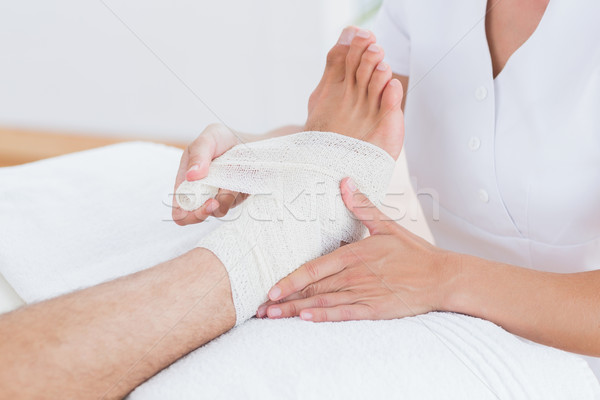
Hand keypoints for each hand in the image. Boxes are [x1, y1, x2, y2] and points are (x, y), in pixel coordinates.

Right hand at [172, 123, 248, 224]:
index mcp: (186, 181)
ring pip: (218, 211)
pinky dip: (238, 192)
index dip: (185, 214)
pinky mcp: (234, 200)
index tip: (198, 204)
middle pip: (196, 217)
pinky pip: (234, 205)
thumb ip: (198, 153)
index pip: (179, 210)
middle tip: (215, 202)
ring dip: (226, 196)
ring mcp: (218, 198)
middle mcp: (200, 193)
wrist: (252, 143)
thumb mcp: (210, 137)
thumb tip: (191, 176)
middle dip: (204, 212)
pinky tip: (241, 178)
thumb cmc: (225, 139)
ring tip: (233, 176)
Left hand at [256, 178, 458, 321]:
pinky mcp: (376, 309)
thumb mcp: (387, 225)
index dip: (290, 279)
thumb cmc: (414, 252)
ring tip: (272, 317)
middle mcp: (356, 274)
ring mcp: (365, 293)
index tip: (270, 288)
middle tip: (259, 308)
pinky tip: (305, 320)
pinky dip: (325, 317)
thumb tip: (345, 181)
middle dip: (285, 299)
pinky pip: (346, 314)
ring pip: (324, 303)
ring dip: (296, 310)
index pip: (315, 268)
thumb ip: (362, 206)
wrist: (442, 277)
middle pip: (313, 288)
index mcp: (355, 254)